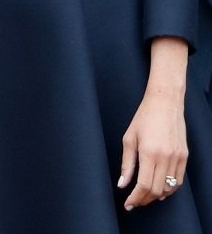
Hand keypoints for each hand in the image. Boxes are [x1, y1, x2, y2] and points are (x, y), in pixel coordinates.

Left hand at [119, 89, 186, 209]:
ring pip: (170, 188)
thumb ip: (127, 164)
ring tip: (145, 196)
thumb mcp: (129, 138)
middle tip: (135, 202)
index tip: (128, 204)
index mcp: (149, 153)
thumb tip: (122, 184)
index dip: (135, 198)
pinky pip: (178, 181)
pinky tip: (160, 189)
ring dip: (157, 196)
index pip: (144, 185)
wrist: (165, 103)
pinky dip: (169, 189)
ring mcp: (178, 158)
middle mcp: (166, 158)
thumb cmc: (143, 118)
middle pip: (157, 190)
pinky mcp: (185, 157)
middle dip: (144, 200)